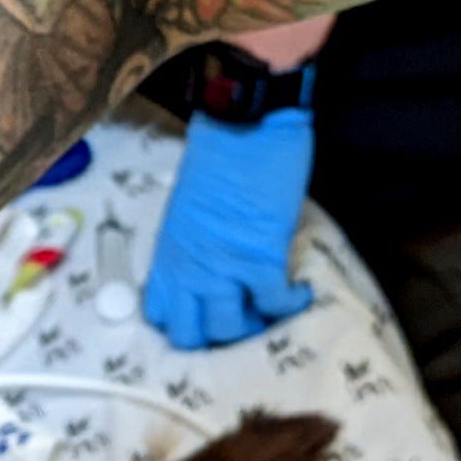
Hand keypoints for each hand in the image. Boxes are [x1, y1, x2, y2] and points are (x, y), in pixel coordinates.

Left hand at [143, 105, 318, 348]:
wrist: (245, 122)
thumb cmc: (219, 151)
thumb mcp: (189, 205)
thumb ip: (193, 241)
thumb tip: (213, 260)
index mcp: (168, 250)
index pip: (159, 312)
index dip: (184, 322)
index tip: (207, 316)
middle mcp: (188, 267)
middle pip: (190, 334)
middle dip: (216, 338)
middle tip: (244, 320)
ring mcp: (222, 266)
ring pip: (229, 328)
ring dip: (253, 327)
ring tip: (271, 310)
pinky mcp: (261, 258)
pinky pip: (273, 303)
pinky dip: (291, 304)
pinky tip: (301, 291)